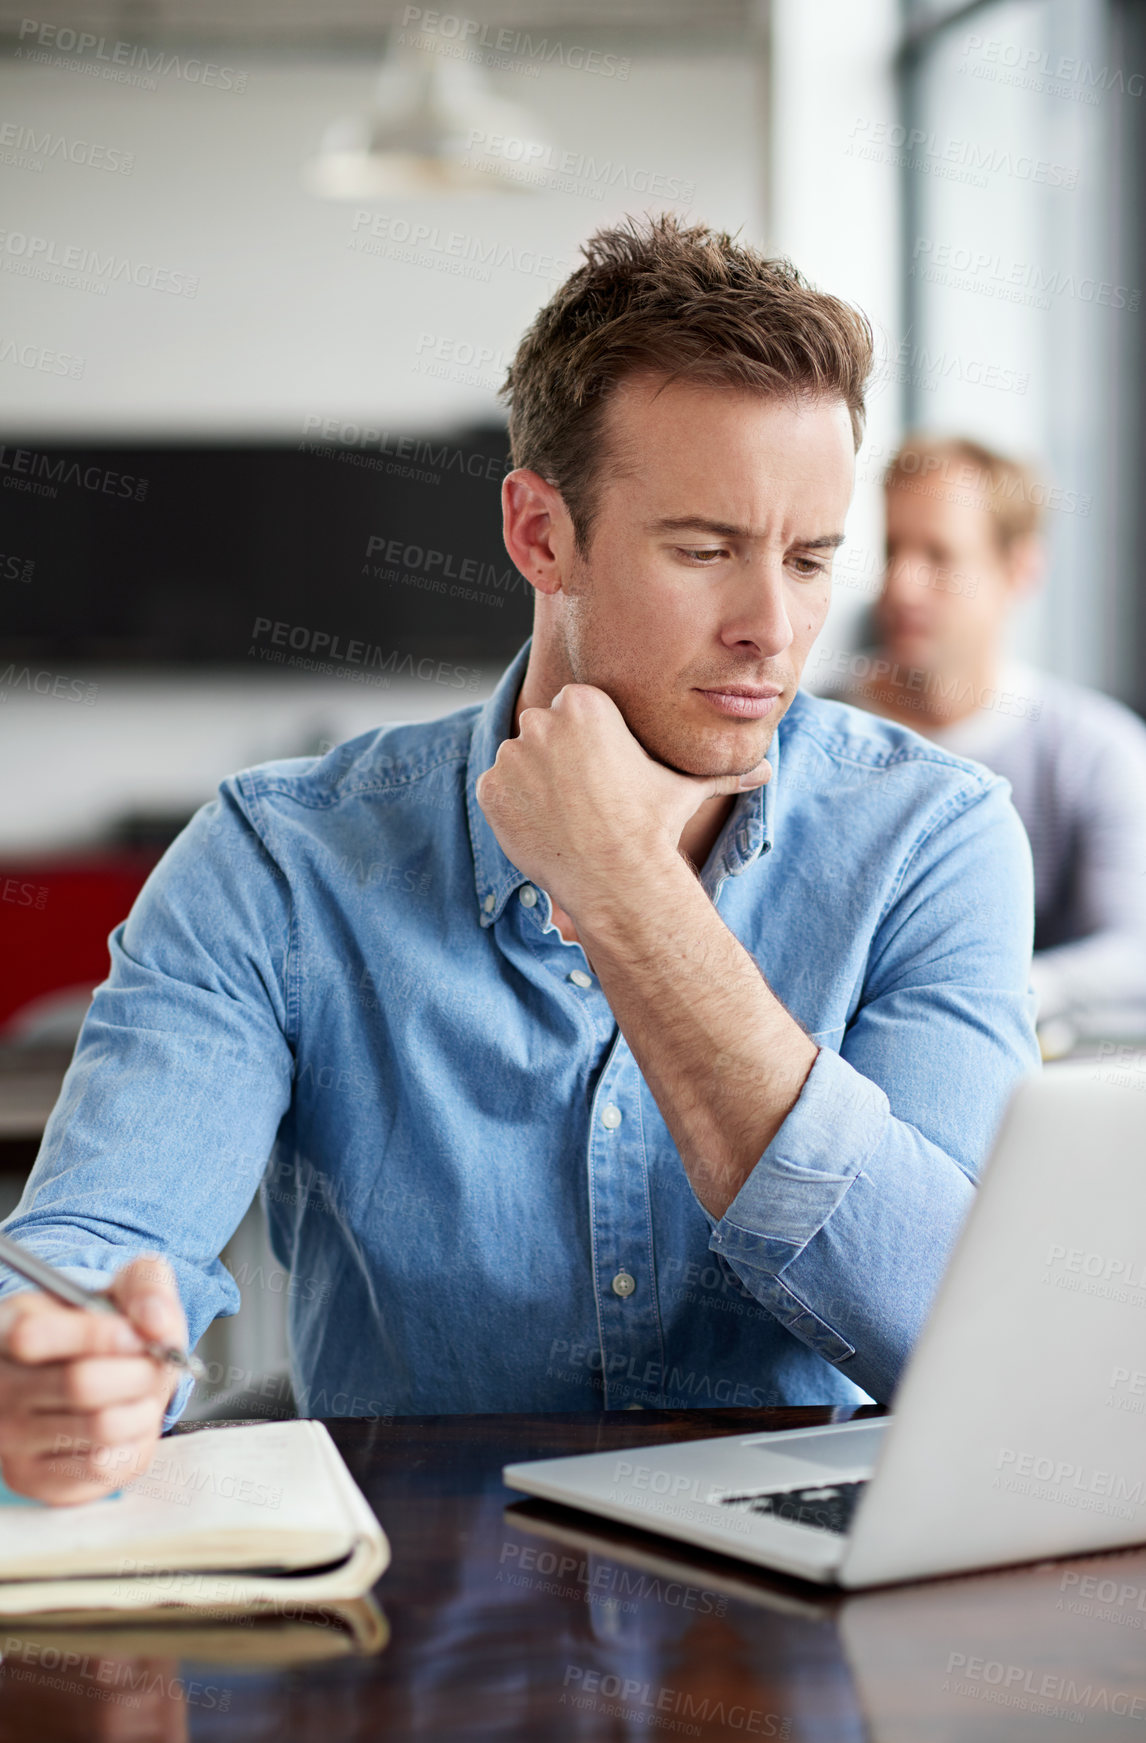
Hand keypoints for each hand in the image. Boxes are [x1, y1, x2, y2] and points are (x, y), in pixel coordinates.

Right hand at [0, 1254, 185, 1504]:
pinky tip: (128, 1422)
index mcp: (9, 1329)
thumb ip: (146, 1286)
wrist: (90, 1376)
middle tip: (154, 1364)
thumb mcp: (122, 1288)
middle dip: (139, 1371)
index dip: (99, 1334)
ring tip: (141, 1393)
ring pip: (102, 1427)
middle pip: (81, 1385)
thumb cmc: (103, 1330)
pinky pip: (105, 1467)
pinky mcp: (34, 1479)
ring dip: (144, 1407)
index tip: (134, 1333)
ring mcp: (11, 1438)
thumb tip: (156, 1324)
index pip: (33, 1336)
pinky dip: (136, 1441)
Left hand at [475, 684, 769, 921]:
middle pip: (544, 731)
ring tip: (569, 817)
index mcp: (585, 702)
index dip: (590, 743)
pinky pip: (498, 792)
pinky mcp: (489, 789)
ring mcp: (511, 755)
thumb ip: (719, 772)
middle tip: (588, 798)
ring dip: (535, 784)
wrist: (616, 876)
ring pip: (519, 762)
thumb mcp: (686, 789)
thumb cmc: (653, 826)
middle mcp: (541, 720)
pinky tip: (547, 829)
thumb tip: (766, 771)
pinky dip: (514, 809)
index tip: (605, 772)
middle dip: (559, 759)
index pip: (575, 708)